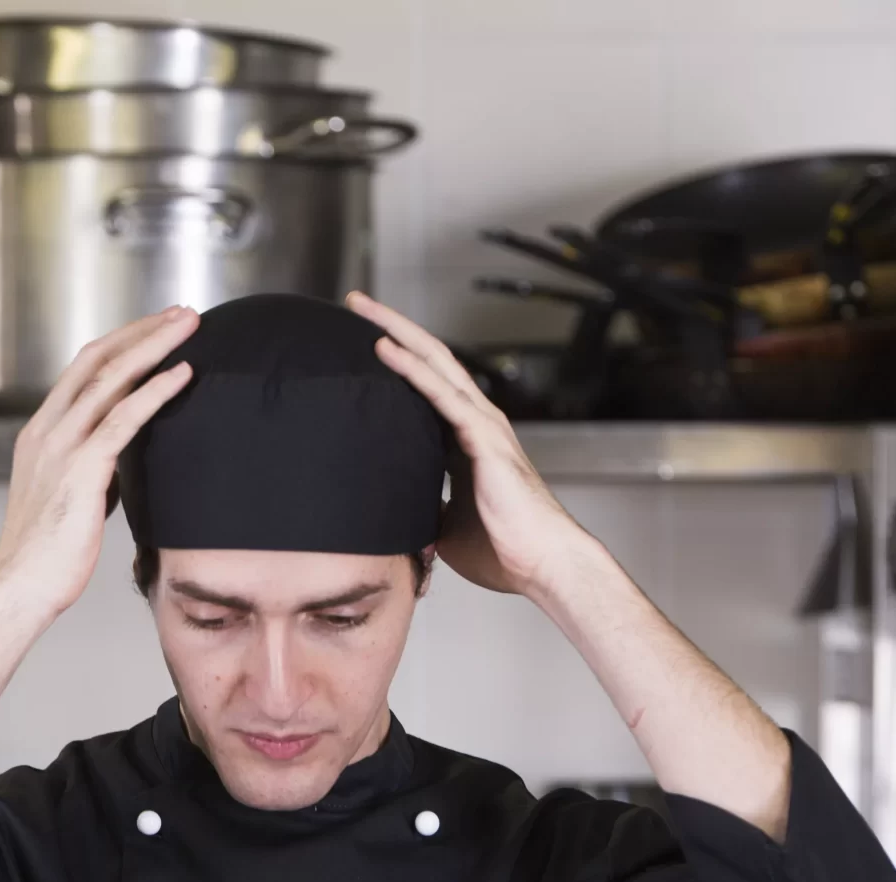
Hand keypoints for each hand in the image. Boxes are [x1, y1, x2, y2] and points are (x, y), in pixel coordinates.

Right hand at [0, 307, 198, 622]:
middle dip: (142, 331)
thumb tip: (124, 465)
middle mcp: (46, 431)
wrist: (20, 591)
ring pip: (111, 378)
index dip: (122, 343)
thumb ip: (93, 473)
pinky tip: (183, 375)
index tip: (156, 330)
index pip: (82, 370)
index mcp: (40, 435)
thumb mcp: (70, 501)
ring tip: (190, 327)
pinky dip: (156, 391)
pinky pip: (123, 419)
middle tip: (182, 314)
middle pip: (97, 360)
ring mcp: (60, 448)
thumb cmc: (46, 559)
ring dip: (154, 346)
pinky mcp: (80, 471)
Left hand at [347, 290, 598, 599]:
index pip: (423, 388)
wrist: (540, 565)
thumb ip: (422, 508)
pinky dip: (412, 369)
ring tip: (361, 308)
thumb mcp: (444, 526)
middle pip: (427, 360)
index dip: (394, 363)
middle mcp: (473, 422)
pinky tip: (385, 349)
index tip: (355, 345)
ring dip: (396, 332)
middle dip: (390, 328)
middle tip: (354, 303)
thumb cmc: (502, 549)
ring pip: (434, 363)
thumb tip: (388, 514)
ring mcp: (481, 425)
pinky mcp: (483, 437)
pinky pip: (442, 394)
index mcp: (463, 441)